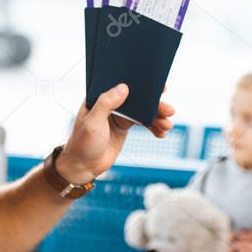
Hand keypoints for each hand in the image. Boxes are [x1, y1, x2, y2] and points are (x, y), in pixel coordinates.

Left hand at [58, 84, 175, 182]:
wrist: (82, 167)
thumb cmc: (82, 144)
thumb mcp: (92, 123)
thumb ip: (106, 104)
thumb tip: (124, 88)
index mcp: (100, 97)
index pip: (122, 84)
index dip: (141, 83)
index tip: (157, 85)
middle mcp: (111, 103)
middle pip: (137, 98)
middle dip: (154, 104)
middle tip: (169, 110)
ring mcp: (119, 114)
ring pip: (143, 111)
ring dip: (157, 117)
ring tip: (167, 125)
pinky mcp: (124, 127)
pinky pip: (143, 123)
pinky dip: (153, 127)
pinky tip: (161, 132)